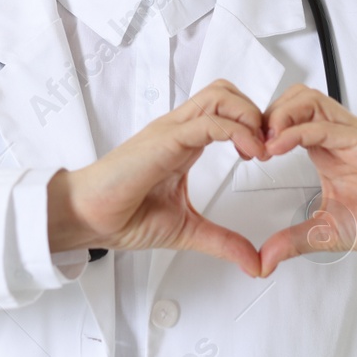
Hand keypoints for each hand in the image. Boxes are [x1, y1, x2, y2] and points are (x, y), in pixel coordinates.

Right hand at [47, 79, 269, 276]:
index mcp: (183, 143)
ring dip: (249, 116)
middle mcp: (178, 130)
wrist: (87, 218)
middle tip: (269, 147)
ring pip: (220, 96)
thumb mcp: (187, 230)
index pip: (224, 110)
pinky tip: (248, 154)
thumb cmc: (122, 216)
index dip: (252, 125)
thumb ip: (223, 242)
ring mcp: (170, 131)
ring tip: (260, 149)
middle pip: (226, 92)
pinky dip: (237, 131)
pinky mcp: (164, 140)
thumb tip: (254, 263)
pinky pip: (208, 122)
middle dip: (257, 112)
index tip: (266, 155)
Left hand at [255, 84, 356, 277]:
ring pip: (309, 101)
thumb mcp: (328, 233)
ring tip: (262, 142)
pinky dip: (297, 131)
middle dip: (266, 114)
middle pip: (296, 98)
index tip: (245, 153)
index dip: (262, 128)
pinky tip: (277, 147)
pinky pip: (327, 126)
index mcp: (327, 149)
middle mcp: (339, 136)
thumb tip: (264, 259)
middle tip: (249, 144)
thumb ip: (294, 241)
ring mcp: (354, 136)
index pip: (289, 118)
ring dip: (279, 116)